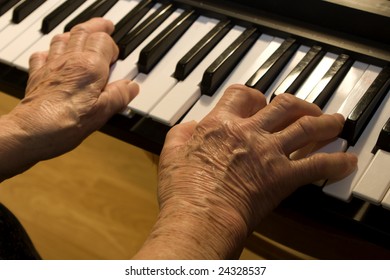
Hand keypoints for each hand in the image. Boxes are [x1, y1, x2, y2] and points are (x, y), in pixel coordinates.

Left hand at [0, 18, 137, 179]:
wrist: (32, 131)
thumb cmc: (65, 124)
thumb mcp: (102, 112)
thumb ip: (119, 96)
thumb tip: (131, 87)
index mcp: (90, 67)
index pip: (104, 41)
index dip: (113, 45)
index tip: (117, 56)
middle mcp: (70, 61)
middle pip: (83, 31)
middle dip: (96, 26)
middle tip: (105, 26)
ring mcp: (51, 65)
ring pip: (62, 38)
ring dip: (74, 34)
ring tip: (83, 36)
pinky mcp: (37, 75)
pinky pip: (42, 54)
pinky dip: (51, 51)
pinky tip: (54, 56)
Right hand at [135, 84, 356, 258]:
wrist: (200, 215)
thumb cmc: (184, 190)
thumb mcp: (172, 153)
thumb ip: (180, 134)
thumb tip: (189, 126)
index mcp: (221, 124)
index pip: (243, 94)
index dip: (254, 95)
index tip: (260, 101)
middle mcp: (249, 132)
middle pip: (283, 105)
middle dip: (299, 103)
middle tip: (307, 109)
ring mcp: (268, 152)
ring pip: (306, 128)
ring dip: (325, 123)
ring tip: (336, 122)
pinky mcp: (283, 176)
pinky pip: (317, 165)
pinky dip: (335, 162)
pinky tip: (345, 161)